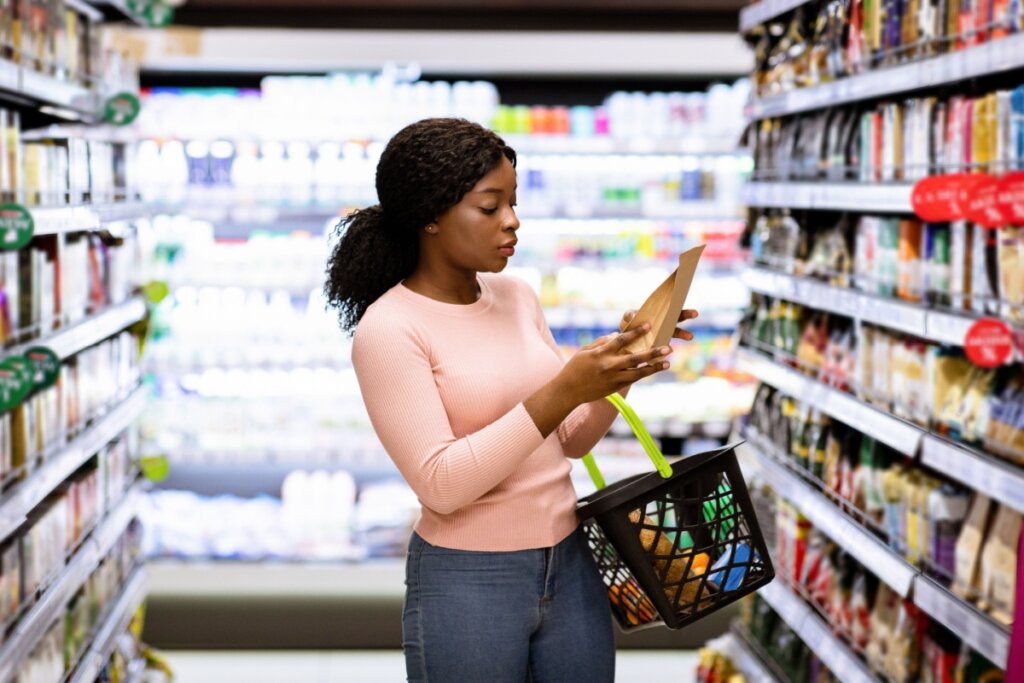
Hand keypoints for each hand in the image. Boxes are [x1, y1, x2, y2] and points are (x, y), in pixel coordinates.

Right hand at [555, 323, 672, 404]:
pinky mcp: (615, 387)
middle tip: (668, 347)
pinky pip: (633, 379)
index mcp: (601, 353)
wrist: (568, 391)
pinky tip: (654, 369)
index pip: (622, 340)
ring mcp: (613, 378)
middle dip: (653, 352)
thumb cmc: (575, 368)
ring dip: (654, 367)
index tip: (649, 325)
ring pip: (638, 372)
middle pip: (635, 358)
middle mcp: (609, 366)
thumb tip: (616, 336)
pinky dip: (644, 373)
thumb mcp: (585, 351)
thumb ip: (601, 342)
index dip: (637, 332)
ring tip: (667, 362)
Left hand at [620, 308, 699, 341]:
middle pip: (677, 317)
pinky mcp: (660, 345)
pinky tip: (671, 349)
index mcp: (658, 313)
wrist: (626, 341)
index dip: (678, 302)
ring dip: (684, 333)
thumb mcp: (628, 318)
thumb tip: (633, 315)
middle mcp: (664, 323)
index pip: (670, 307)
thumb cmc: (630, 325)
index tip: (684, 298)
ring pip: (676, 332)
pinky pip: (667, 346)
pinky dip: (668, 348)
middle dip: (687, 314)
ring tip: (690, 336)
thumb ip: (630, 315)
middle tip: (695, 313)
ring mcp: (664, 333)